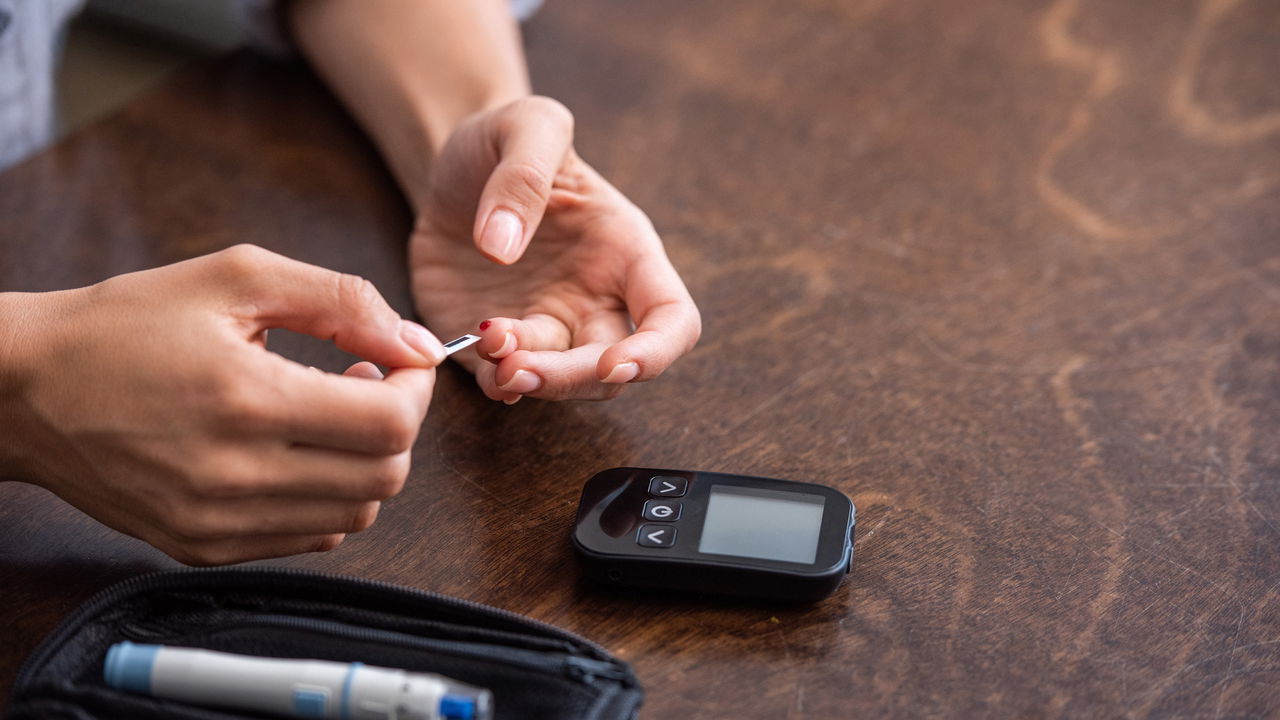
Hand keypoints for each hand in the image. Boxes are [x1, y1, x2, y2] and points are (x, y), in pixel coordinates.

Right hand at [0, 245, 443, 564]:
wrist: (25, 390)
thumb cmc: (125, 325)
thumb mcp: (236, 277)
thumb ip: (342, 300)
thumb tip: (416, 341)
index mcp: (247, 399)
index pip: (390, 423)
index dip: (416, 387)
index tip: (400, 359)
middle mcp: (235, 475)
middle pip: (385, 476)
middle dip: (397, 423)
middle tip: (367, 380)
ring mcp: (218, 523)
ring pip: (355, 514)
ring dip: (365, 462)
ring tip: (328, 412)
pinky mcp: (203, 548)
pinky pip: (309, 538)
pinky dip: (327, 496)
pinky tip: (298, 450)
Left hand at [409, 97, 700, 402]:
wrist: (451, 167)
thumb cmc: (504, 141)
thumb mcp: (525, 126)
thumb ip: (524, 174)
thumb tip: (501, 247)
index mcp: (626, 252)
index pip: (672, 320)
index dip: (654, 353)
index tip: (614, 366)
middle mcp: (597, 300)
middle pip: (609, 370)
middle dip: (569, 379)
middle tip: (518, 367)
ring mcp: (549, 327)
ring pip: (559, 382)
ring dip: (528, 380)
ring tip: (488, 348)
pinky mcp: (501, 344)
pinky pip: (506, 381)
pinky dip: (494, 383)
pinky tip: (470, 353)